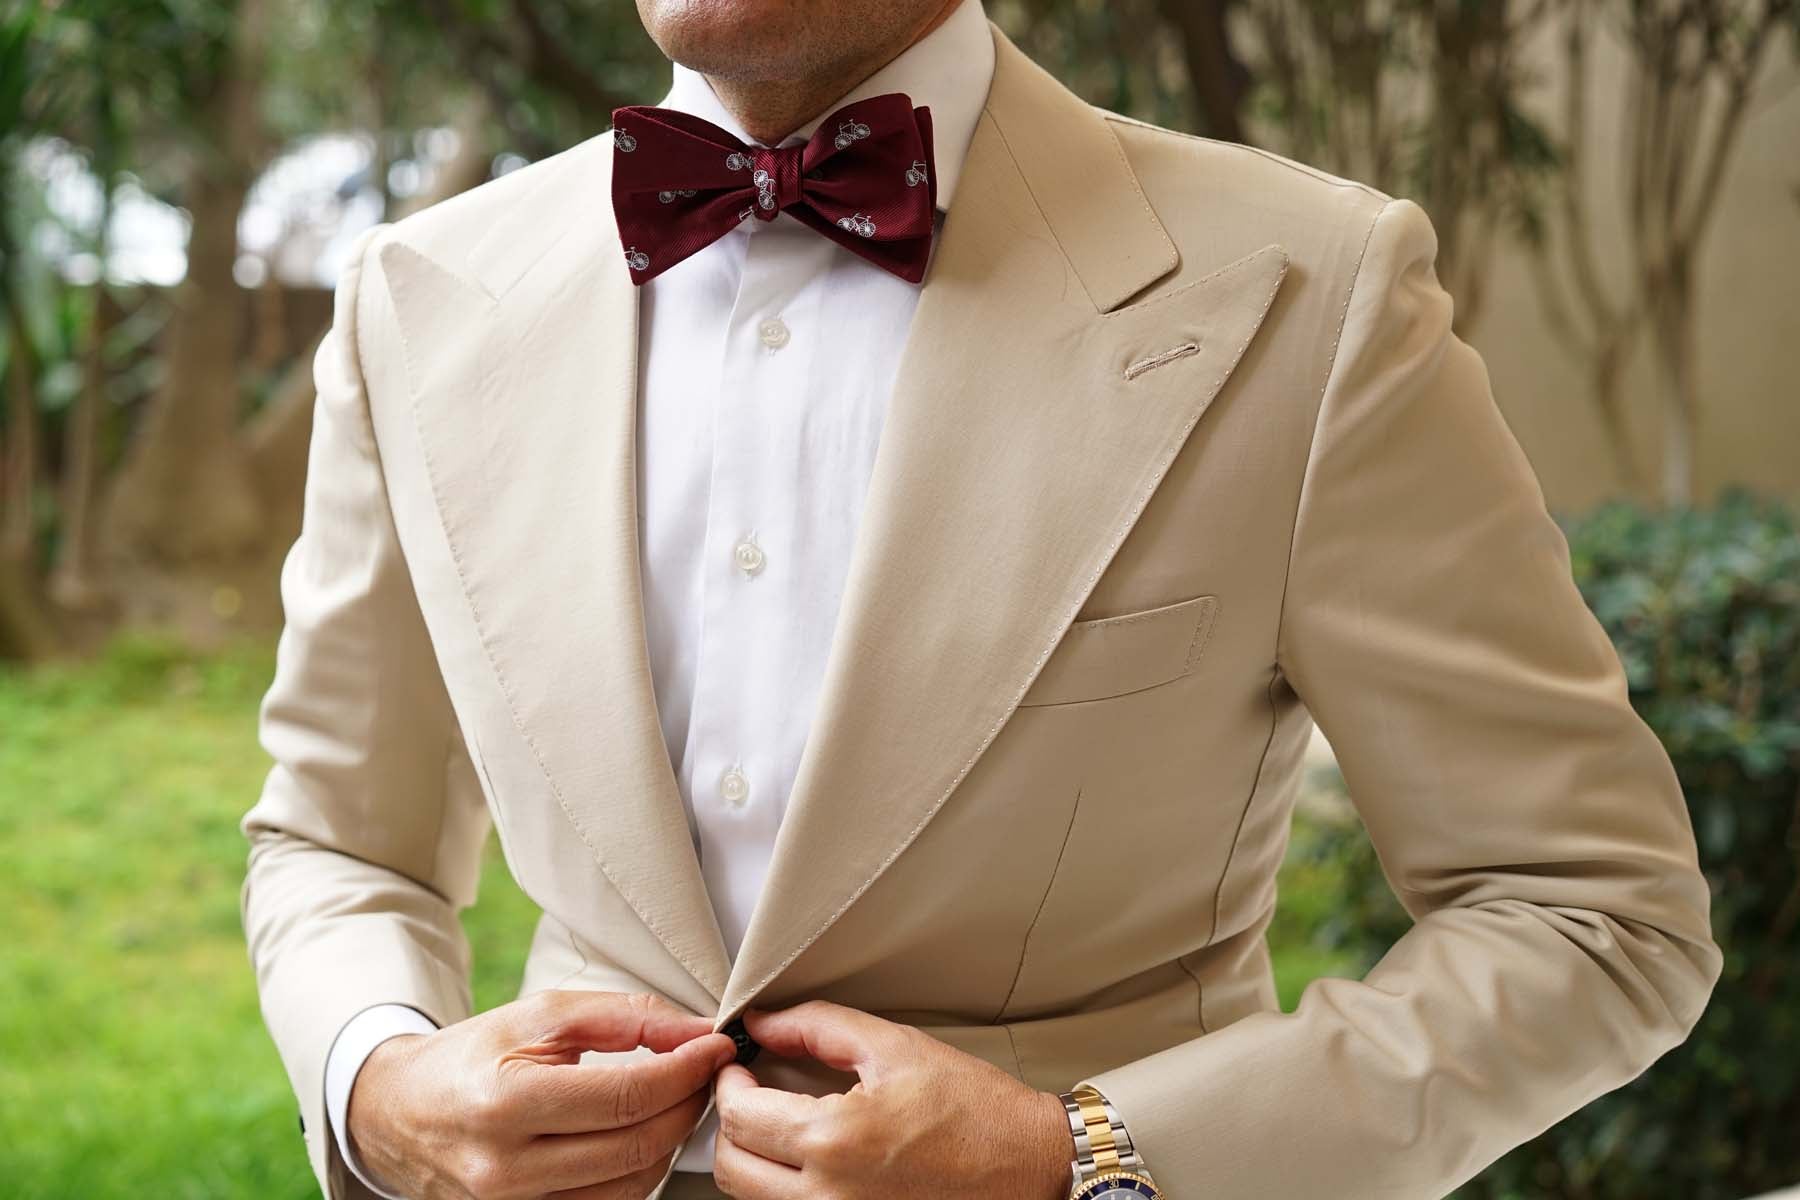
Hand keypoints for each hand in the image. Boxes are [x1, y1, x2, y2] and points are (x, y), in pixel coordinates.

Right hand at [348, 990, 736, 1198]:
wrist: (399, 1111)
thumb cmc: (472, 1057)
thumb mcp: (541, 1015)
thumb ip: (626, 1017)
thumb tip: (697, 1032)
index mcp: (505, 1101)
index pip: (626, 1096)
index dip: (685, 1071)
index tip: (715, 1047)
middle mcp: (505, 1167)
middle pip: (636, 1147)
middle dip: (687, 1104)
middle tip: (704, 1071)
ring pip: (631, 1186)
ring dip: (669, 1141)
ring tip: (675, 1099)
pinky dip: (639, 1171)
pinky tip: (643, 1135)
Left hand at [711, 1000, 1071, 1198]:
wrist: (1030, 1165)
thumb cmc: (975, 1109)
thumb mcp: (894, 1046)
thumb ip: (817, 1027)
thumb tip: (763, 1023)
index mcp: (834, 1141)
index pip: (738, 1116)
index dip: (728, 1083)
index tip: (738, 1066)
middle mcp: (828, 1195)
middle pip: (732, 1167)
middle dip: (730, 1123)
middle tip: (750, 1093)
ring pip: (753, 1199)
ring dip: (752, 1159)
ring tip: (776, 1124)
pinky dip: (782, 1189)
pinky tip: (806, 1159)